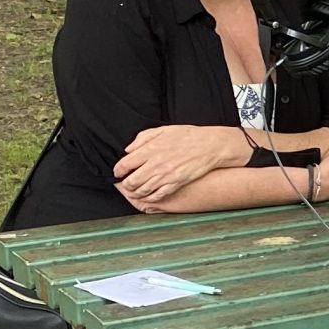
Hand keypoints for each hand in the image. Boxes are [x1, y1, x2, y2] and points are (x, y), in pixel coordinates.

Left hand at [115, 125, 247, 204]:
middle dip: (125, 184)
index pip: (125, 164)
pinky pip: (158, 195)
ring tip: (134, 191)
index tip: (118, 172)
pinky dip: (150, 198)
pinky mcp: (176, 183)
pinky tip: (148, 196)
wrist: (210, 145)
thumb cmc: (188, 136)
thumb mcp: (163, 130)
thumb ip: (143, 138)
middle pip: (131, 181)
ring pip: (142, 190)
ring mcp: (166, 175)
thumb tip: (128, 149)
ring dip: (135, 192)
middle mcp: (156, 164)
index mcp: (150, 149)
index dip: (118, 171)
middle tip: (125, 184)